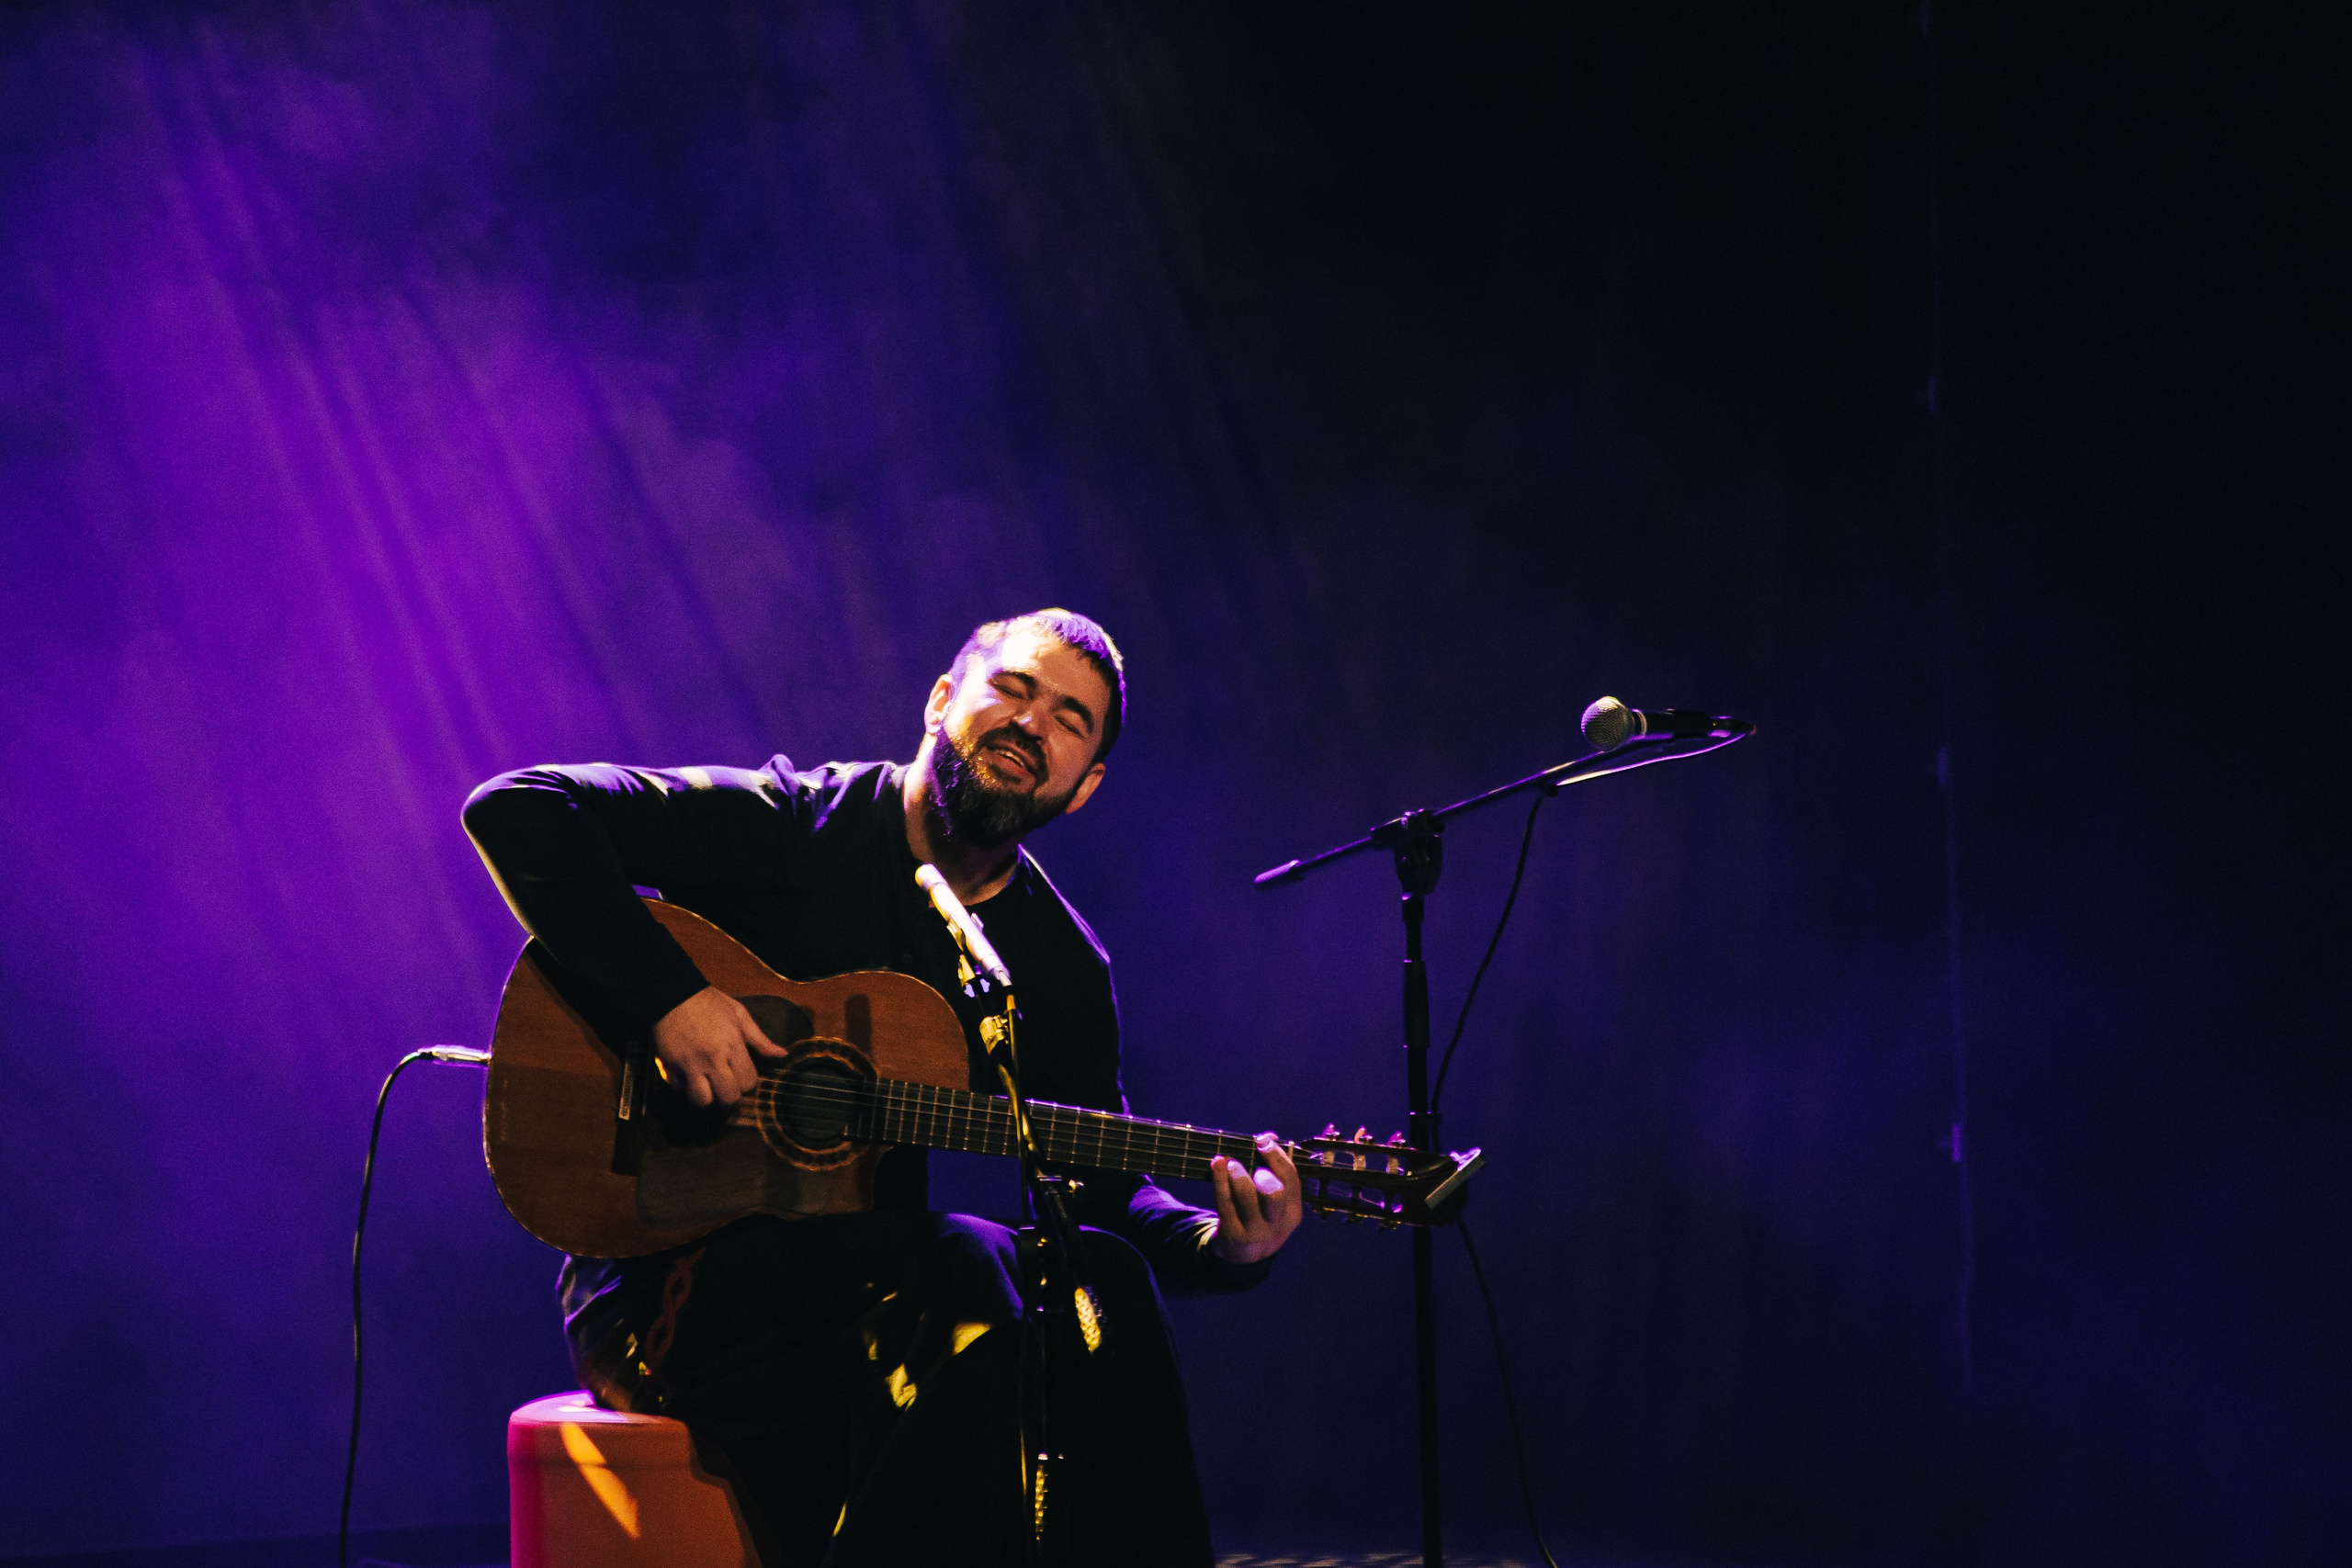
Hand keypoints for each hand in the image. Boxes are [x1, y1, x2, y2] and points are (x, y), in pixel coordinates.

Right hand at [651, 985, 786, 1108]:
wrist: (670, 994)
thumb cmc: (709, 1003)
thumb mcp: (739, 1015)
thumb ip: (760, 1040)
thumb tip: (782, 1055)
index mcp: (732, 1046)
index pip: (748, 1083)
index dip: (747, 1083)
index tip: (742, 1076)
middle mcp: (711, 1060)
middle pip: (728, 1099)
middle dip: (731, 1098)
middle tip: (727, 1088)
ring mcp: (688, 1066)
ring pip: (701, 1102)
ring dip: (706, 1097)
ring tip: (707, 1086)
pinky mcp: (668, 1068)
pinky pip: (679, 1090)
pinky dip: (685, 1087)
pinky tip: (689, 1075)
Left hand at [1207, 1133, 1303, 1264]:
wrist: (1244, 1258)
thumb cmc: (1260, 1218)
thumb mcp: (1275, 1205)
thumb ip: (1274, 1173)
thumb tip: (1268, 1137)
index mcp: (1292, 1212)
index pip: (1291, 1180)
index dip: (1277, 1157)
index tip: (1263, 1141)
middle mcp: (1276, 1223)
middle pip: (1275, 1194)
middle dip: (1263, 1173)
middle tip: (1253, 1164)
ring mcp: (1254, 1231)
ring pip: (1247, 1197)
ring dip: (1238, 1174)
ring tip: (1230, 1162)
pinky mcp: (1233, 1234)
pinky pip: (1225, 1203)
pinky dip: (1220, 1180)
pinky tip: (1216, 1164)